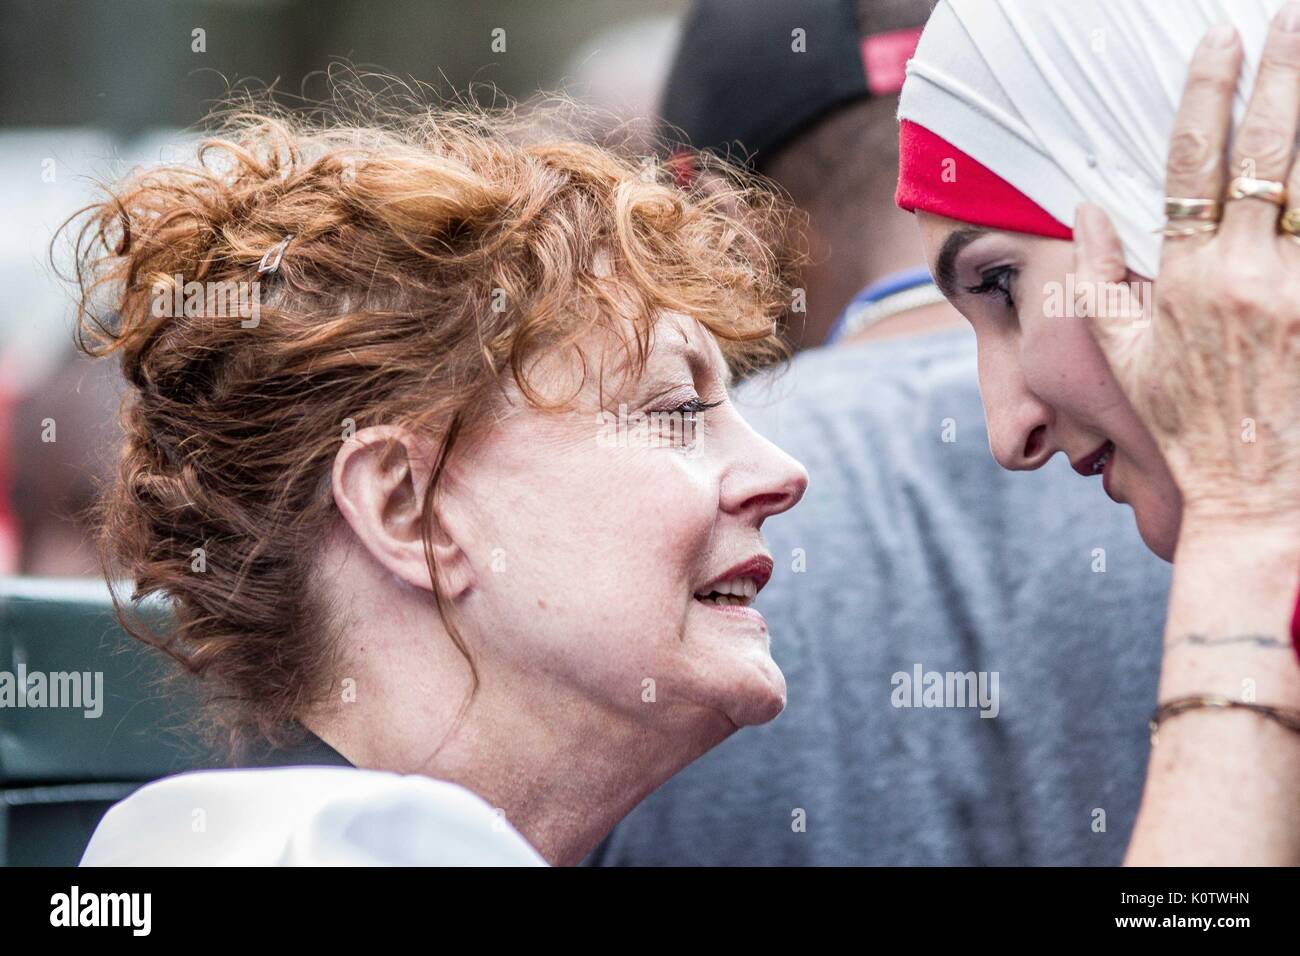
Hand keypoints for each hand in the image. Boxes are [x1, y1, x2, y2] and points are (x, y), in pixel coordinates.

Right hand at [1073, 8, 1299, 535]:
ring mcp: (1297, 295)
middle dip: (1282, 75)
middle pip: (1267, 151)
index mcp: (1183, 278)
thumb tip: (1089, 208)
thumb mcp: (1120, 356)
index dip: (1205, 94)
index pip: (1192, 163)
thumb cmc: (1185, 426)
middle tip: (1290, 20)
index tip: (1218, 43)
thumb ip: (1096, 279)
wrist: (1255, 496)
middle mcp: (1242, 276)